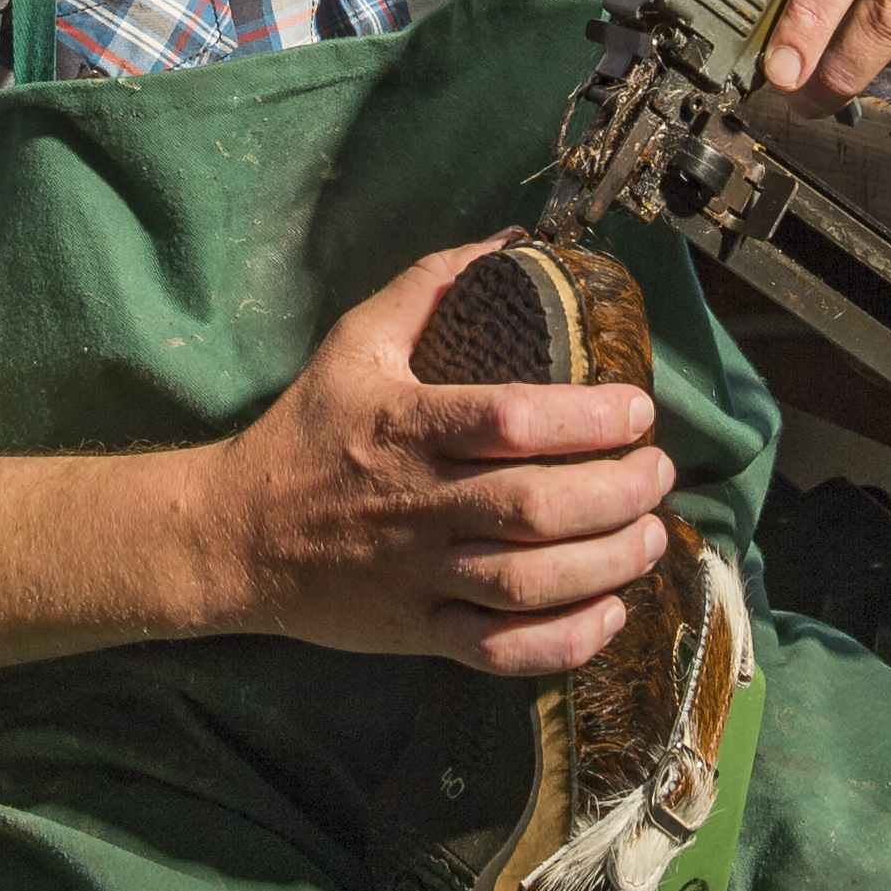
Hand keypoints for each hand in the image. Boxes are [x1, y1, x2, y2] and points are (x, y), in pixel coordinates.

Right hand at [192, 238, 677, 675]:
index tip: (637, 410)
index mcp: (405, 427)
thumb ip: (428, 287)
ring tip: (651, 536)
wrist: (231, 537)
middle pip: (533, 507)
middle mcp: (416, 504)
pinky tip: (608, 613)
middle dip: (616, 493)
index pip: (508, 421)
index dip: (585, 418)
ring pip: (526, 583)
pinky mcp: (417, 633)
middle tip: (659, 473)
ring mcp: (417, 576)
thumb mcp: (355, 344)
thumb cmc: (304, 433)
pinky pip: (499, 650)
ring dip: (606, 564)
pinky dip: (563, 641)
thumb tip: (508, 240)